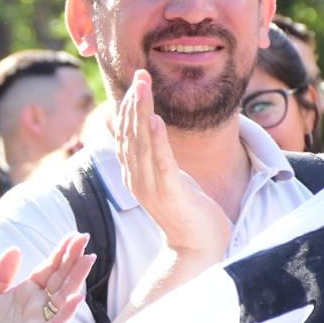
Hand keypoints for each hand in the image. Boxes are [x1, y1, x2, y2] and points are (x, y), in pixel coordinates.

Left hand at [0, 232, 94, 322]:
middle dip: (73, 259)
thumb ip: (1, 274)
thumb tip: (15, 248)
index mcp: (27, 293)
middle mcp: (38, 306)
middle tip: (85, 238)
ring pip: (63, 297)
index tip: (74, 234)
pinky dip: (66, 313)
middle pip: (60, 278)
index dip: (61, 252)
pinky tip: (76, 298)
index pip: (49, 268)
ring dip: (76, 279)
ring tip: (88, 260)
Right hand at [116, 69, 230, 260]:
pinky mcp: (168, 193)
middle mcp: (135, 179)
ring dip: (141, 111)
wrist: (197, 248)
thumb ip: (156, 156)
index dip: (130, 106)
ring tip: (143, 86)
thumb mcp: (168, 178)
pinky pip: (160, 162)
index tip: (138, 81)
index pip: (126, 134)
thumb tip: (150, 129)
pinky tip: (155, 120)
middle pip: (129, 133)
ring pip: (141, 143)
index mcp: (134, 174)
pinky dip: (156, 139)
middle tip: (140, 74)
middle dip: (134, 101)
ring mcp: (149, 187)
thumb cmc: (188, 212)